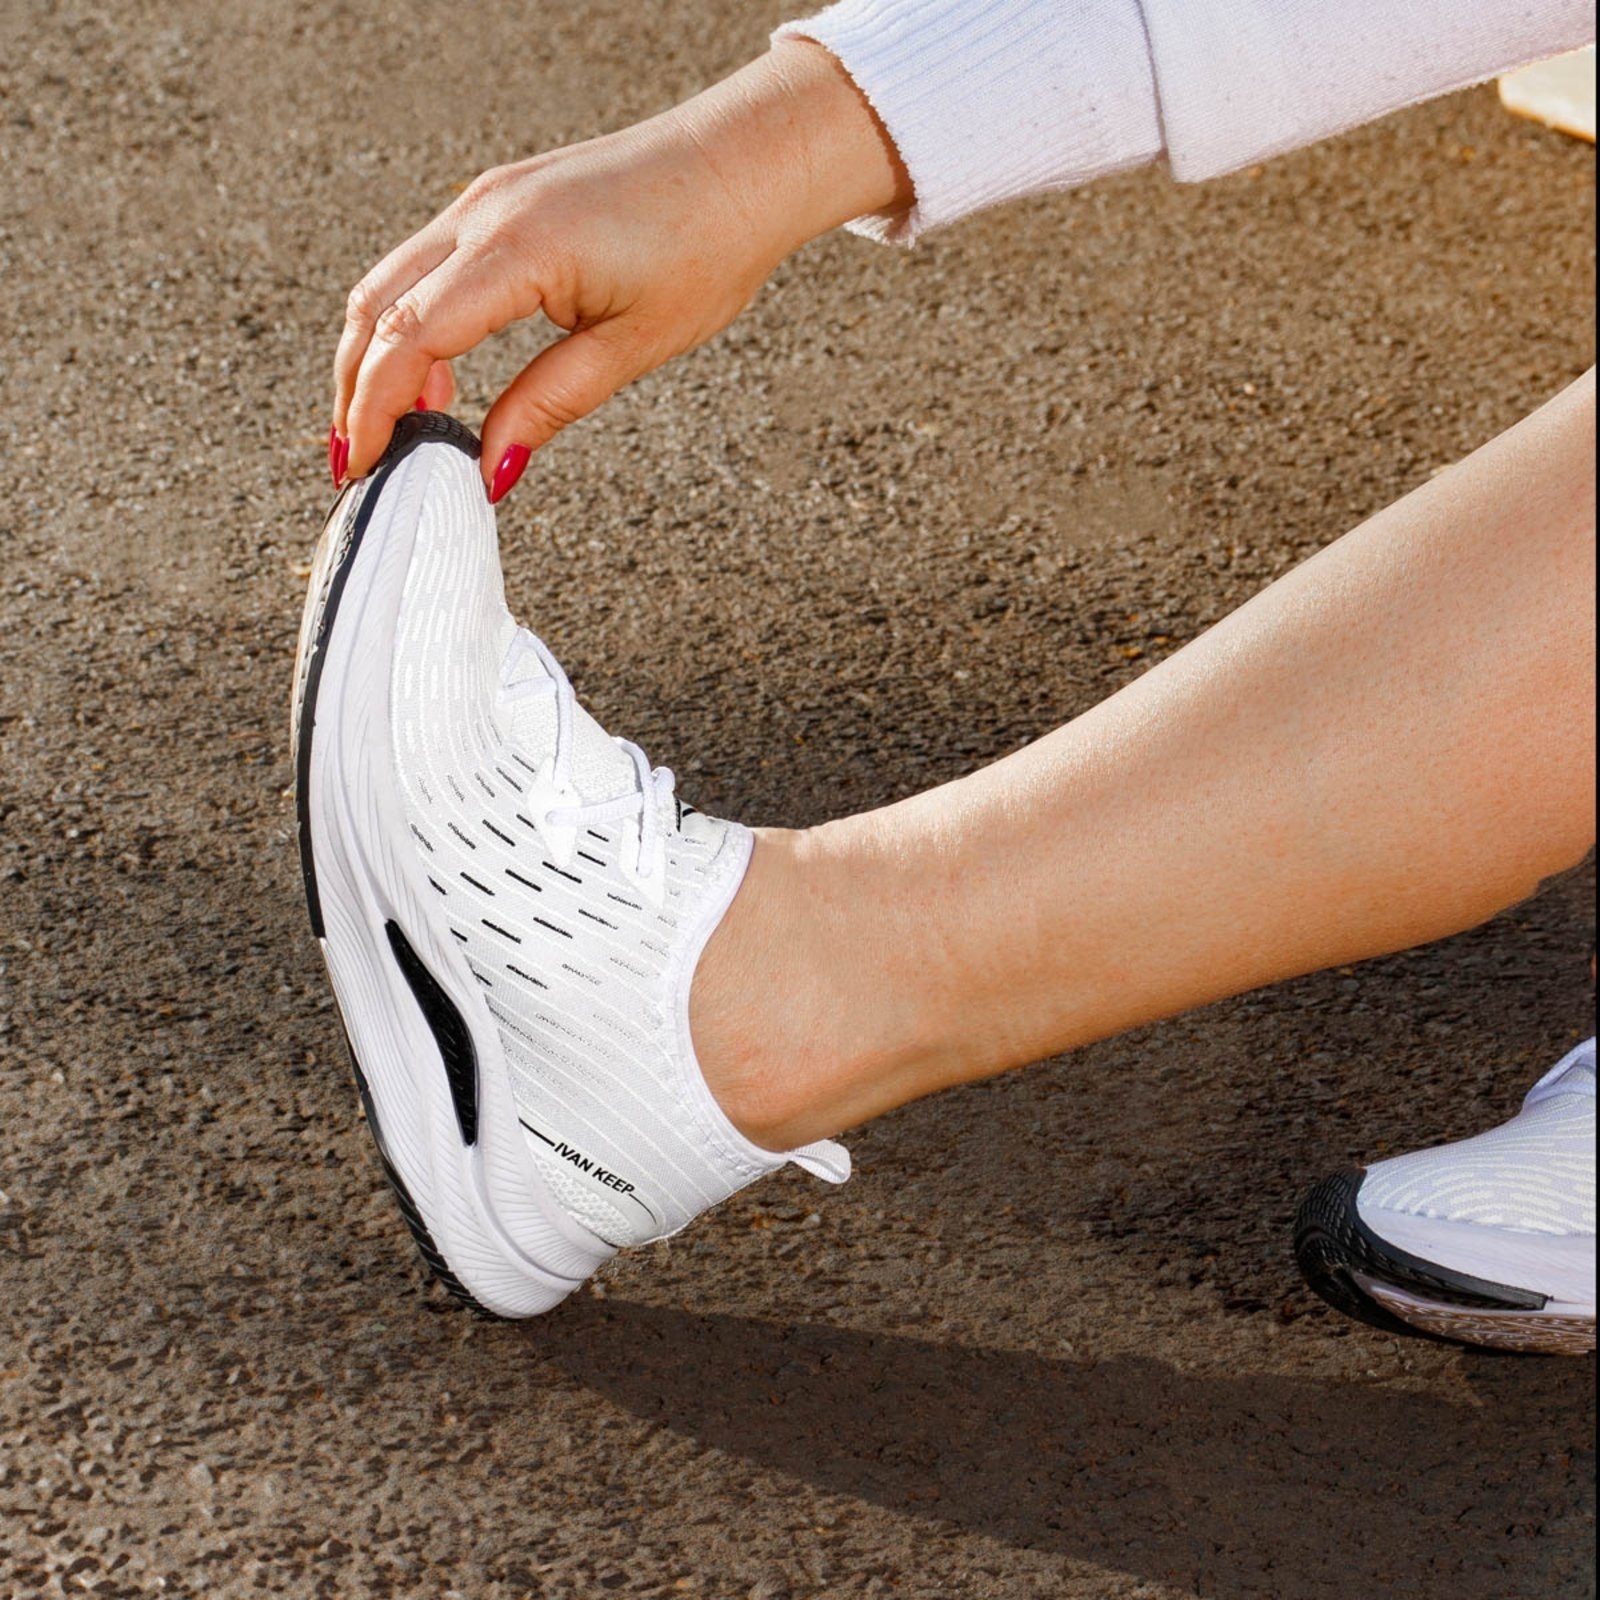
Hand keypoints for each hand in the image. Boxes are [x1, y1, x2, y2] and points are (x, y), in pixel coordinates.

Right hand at [331, 41, 909, 498]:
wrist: (741, 164)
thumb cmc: (707, 246)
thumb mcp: (630, 347)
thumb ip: (548, 405)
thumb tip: (492, 469)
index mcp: (517, 251)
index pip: (409, 338)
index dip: (374, 409)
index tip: (364, 466)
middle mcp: (483, 213)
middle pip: (376, 307)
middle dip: (355, 389)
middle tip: (360, 461)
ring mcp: (485, 200)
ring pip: (392, 282)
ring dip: (378, 356)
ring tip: (397, 430)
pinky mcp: (499, 200)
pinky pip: (428, 265)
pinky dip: (414, 323)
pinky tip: (441, 377)